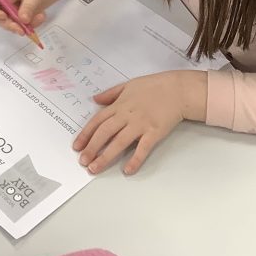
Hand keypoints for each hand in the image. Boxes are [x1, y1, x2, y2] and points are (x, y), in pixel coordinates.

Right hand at [0, 0, 88, 34]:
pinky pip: (25, 22)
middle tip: (22, 30)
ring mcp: (19, 5)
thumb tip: (22, 21)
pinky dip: (32, 23)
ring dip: (24, 25)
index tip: (4, 18)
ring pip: (14, 22)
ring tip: (38, 19)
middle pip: (1, 17)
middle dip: (10, 25)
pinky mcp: (28, 10)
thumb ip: (27, 9)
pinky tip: (41, 16)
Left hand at [73, 70, 206, 175]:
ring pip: (119, 143)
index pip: (98, 121)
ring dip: (105, 157)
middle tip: (83, 161)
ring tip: (95, 168)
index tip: (77, 146)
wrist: (178, 89)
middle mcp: (127, 115)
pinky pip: (142, 149)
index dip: (86, 134)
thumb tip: (95, 100)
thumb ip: (111, 94)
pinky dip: (135, 160)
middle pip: (104, 133)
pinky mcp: (154, 132)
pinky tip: (127, 170)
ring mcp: (140, 124)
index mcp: (120, 105)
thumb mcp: (128, 85)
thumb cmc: (155, 86)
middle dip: (92, 148)